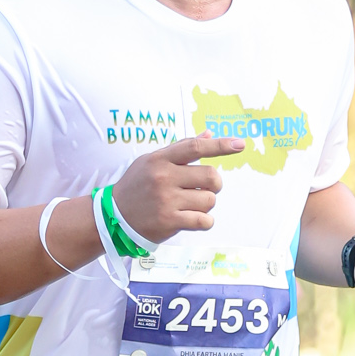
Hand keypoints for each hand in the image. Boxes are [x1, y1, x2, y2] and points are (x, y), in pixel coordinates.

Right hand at [111, 134, 243, 243]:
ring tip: (189, 204)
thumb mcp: (152, 161)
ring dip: (206, 203)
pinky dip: (204, 221)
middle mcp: (164, 177)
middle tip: (204, 187)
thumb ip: (181, 149)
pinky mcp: (169, 221)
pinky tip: (192, 218)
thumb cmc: (137, 186)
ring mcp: (167, 200)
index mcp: (160, 159)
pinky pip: (204, 220)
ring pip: (209, 200)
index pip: (195, 147)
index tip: (240, 144)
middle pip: (211, 176)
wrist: (114, 215)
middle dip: (215, 184)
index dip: (220, 145)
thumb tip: (209, 134)